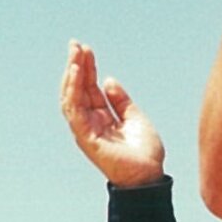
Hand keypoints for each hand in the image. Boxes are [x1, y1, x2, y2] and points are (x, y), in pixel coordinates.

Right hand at [60, 40, 165, 186]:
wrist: (149, 177)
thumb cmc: (144, 153)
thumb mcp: (135, 118)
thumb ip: (121, 101)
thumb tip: (109, 80)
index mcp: (101, 118)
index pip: (88, 88)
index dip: (86, 68)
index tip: (85, 48)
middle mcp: (90, 122)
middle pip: (77, 90)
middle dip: (76, 66)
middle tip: (75, 44)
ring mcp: (86, 130)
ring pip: (71, 97)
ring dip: (71, 75)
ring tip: (75, 54)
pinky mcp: (86, 137)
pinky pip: (74, 110)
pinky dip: (73, 91)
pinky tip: (76, 73)